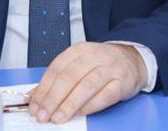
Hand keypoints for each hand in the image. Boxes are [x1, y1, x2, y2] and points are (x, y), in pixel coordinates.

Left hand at [28, 42, 146, 123]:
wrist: (133, 61)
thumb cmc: (101, 65)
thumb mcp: (79, 64)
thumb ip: (58, 78)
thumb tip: (34, 97)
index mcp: (80, 49)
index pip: (57, 68)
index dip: (44, 88)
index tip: (34, 105)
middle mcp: (95, 56)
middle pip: (70, 77)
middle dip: (53, 98)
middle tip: (43, 115)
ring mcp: (110, 68)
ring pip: (86, 86)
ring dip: (69, 104)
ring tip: (57, 118)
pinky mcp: (122, 81)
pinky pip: (105, 95)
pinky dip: (90, 106)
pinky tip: (80, 114)